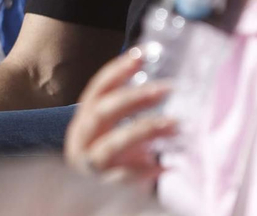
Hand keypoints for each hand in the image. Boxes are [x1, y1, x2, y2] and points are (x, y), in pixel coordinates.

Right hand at [64, 48, 176, 183]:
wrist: (91, 202)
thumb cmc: (114, 163)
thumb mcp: (117, 135)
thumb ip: (131, 115)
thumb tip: (165, 86)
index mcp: (84, 122)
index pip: (96, 90)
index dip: (117, 71)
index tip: (141, 55)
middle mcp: (81, 141)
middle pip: (102, 113)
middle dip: (133, 98)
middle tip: (166, 89)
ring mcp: (89, 166)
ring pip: (112, 145)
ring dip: (144, 131)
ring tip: (174, 125)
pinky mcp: (99, 190)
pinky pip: (122, 179)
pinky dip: (144, 171)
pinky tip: (165, 167)